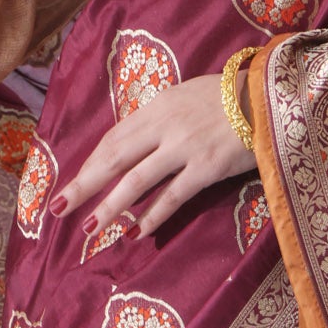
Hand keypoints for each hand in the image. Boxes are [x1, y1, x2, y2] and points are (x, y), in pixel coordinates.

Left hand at [50, 69, 256, 239]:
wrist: (269, 95)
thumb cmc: (231, 94)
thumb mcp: (187, 95)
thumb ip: (161, 117)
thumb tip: (137, 141)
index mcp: (158, 105)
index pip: (114, 137)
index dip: (91, 162)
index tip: (74, 181)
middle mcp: (165, 125)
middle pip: (114, 158)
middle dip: (83, 185)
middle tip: (58, 208)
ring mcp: (184, 147)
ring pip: (136, 181)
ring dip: (110, 207)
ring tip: (90, 228)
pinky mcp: (206, 167)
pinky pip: (172, 196)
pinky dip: (152, 216)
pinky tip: (137, 233)